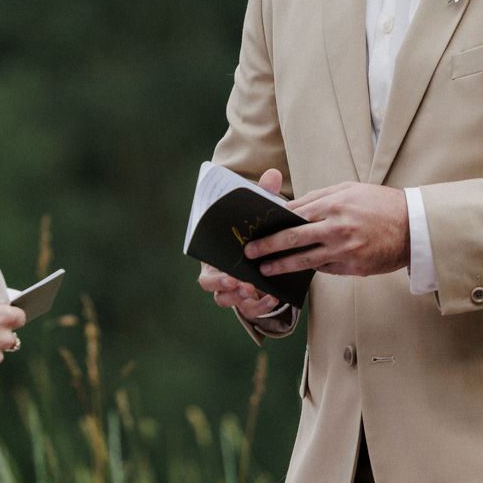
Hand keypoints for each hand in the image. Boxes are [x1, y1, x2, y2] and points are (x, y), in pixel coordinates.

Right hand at [197, 168, 291, 318]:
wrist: (262, 243)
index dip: (214, 276)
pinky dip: (261, 307)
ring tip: (256, 291)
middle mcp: (219, 274)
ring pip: (229, 301)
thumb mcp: (258, 212)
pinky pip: (250, 309)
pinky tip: (275, 299)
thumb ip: (263, 194)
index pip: (206, 270)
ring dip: (242, 300)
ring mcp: (233, 288)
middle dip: (226, 288)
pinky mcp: (249, 298)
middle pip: (213, 288)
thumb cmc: (253, 227)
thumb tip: (273, 173)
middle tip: (242, 284)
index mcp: (214, 255)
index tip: (229, 274)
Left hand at [244, 181, 409, 277]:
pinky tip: (298, 270)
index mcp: (334, 206)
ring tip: (266, 270)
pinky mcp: (354, 268)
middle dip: (268, 247)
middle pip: (293, 240)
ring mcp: (345, 251)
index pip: (294, 216)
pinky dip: (312, 269)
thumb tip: (291, 207)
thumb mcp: (349, 189)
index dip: (273, 224)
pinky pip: (326, 269)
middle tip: (250, 253)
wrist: (413, 225)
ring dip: (283, 266)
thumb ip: (318, 198)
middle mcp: (337, 229)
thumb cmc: (379, 203)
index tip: (256, 229)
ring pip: (305, 261)